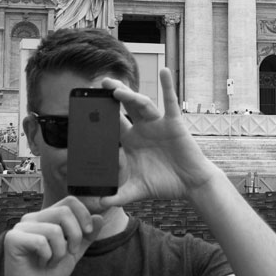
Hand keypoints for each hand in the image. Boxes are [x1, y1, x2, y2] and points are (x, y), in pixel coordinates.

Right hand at [0, 197, 102, 275]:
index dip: (84, 214)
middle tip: (71, 252)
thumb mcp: (75, 251)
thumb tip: (99, 217)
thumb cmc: (50, 271)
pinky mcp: (12, 239)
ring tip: (52, 261)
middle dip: (75, 235)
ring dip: (60, 252)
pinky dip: (47, 257)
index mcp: (47, 216)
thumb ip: (87, 235)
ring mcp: (21, 227)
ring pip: (54, 229)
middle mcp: (33, 217)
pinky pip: (40, 242)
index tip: (88, 232)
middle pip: (64, 212)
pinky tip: (41, 264)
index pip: (70, 201)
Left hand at [99, 70, 217, 205]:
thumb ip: (118, 196)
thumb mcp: (137, 190)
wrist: (189, 185)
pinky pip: (170, 102)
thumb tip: (98, 204)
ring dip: (131, 95)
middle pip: (125, 106)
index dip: (102, 115)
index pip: (113, 124)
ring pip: (142, 104)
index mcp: (132, 141)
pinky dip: (168, 86)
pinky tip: (165, 71)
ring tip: (117, 89)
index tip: (87, 106)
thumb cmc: (164, 184)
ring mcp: (158, 124)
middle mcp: (143, 128)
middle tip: (100, 84)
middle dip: (114, 94)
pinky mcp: (174, 123)